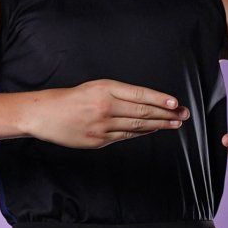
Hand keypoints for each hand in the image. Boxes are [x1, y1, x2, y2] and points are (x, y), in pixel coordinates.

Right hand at [23, 80, 188, 148]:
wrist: (44, 114)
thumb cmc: (71, 99)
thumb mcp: (96, 87)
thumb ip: (119, 94)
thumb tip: (146, 102)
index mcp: (105, 89)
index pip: (140, 94)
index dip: (160, 100)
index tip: (176, 103)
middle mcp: (105, 107)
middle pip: (142, 112)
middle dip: (166, 114)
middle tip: (183, 115)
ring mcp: (101, 126)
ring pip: (136, 125)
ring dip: (158, 125)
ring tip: (175, 123)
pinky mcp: (97, 141)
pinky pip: (124, 136)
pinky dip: (141, 133)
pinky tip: (152, 130)